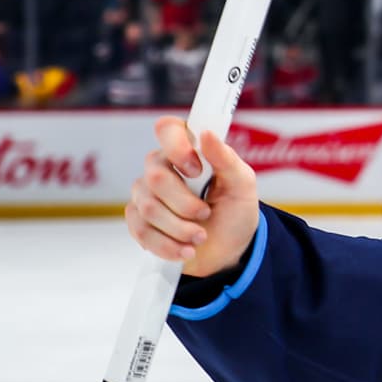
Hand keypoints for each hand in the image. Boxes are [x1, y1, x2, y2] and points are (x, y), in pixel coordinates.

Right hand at [125, 116, 259, 277]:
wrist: (229, 251)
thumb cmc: (235, 213)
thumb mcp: (242, 185)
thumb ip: (226, 158)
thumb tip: (206, 134)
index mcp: (188, 151)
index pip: (167, 129)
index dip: (176, 146)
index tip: (196, 170)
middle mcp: (162, 168)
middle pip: (156, 178)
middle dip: (185, 204)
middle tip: (206, 215)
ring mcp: (146, 195)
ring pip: (148, 208)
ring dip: (180, 229)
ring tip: (200, 236)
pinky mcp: (138, 221)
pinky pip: (141, 230)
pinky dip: (168, 245)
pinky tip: (185, 250)